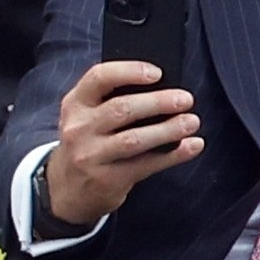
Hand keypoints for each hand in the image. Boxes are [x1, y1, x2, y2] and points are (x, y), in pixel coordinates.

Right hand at [44, 60, 203, 224]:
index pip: (99, 78)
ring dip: (168, 129)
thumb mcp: (91, 115)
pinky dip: (174, 155)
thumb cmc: (92, 139)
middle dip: (158, 102)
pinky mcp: (106, 180)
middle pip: (121, 109)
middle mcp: (79, 128)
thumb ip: (117, 98)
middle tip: (186, 99)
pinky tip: (193, 146)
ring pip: (133, 140)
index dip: (130, 71)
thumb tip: (168, 86)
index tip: (158, 73)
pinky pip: (145, 165)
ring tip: (192, 121)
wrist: (66, 187)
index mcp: (76, 103)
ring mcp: (90, 156)